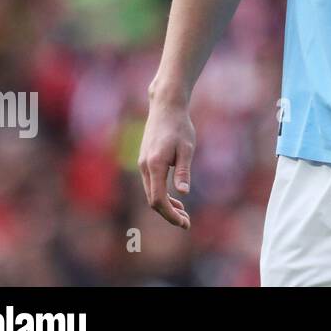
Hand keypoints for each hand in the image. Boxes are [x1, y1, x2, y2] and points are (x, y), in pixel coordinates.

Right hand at [137, 96, 195, 229]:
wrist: (166, 107)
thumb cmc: (180, 126)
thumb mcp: (186, 148)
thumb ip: (183, 170)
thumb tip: (183, 192)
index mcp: (154, 165)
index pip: (158, 200)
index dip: (170, 215)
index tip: (184, 223)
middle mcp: (144, 167)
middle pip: (153, 200)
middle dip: (169, 214)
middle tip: (187, 222)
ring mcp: (143, 164)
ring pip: (151, 193)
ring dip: (166, 205)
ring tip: (183, 213)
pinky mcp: (145, 161)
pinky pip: (152, 184)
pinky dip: (162, 194)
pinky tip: (176, 198)